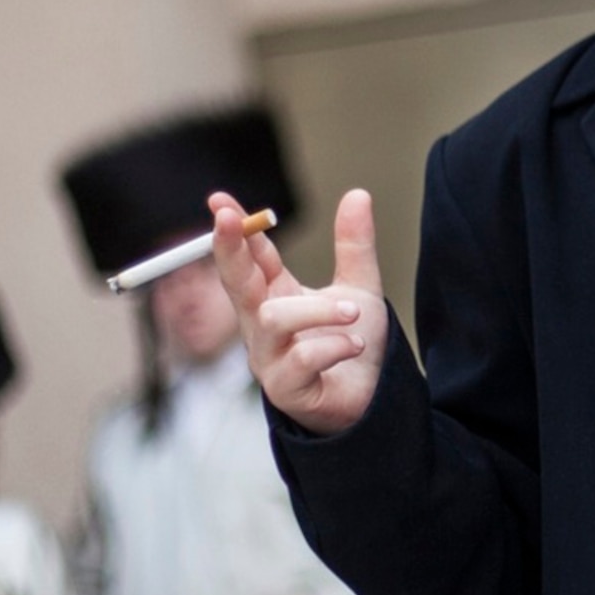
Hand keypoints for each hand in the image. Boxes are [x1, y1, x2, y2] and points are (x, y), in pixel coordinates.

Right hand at [214, 190, 387, 436]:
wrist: (373, 401)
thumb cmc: (354, 346)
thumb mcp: (360, 289)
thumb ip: (354, 246)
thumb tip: (358, 193)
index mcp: (274, 295)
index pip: (247, 256)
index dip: (235, 228)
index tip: (221, 201)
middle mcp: (262, 325)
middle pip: (236, 282)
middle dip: (230, 249)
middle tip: (231, 219)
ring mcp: (268, 358)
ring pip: (273, 319)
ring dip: (317, 311)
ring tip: (353, 314)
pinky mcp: (285, 389)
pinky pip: (300, 359)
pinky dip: (332, 346)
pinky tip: (355, 345)